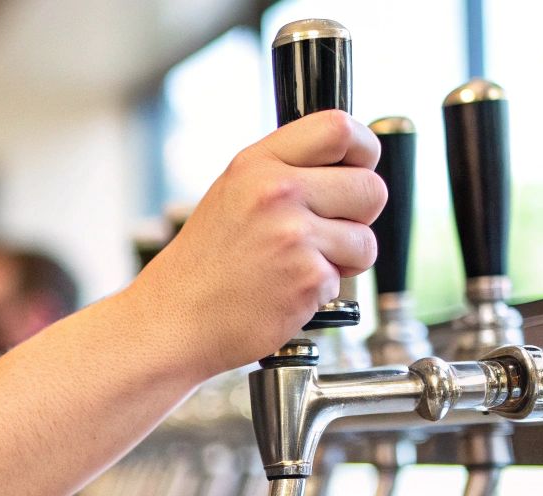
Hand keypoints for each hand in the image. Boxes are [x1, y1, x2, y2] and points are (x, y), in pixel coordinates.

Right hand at [128, 110, 385, 379]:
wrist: (173, 319)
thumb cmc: (203, 264)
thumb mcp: (233, 193)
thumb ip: (285, 172)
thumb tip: (348, 166)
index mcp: (258, 165)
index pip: (339, 129)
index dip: (363, 151)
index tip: (358, 168)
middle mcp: (277, 193)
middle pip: (370, 187)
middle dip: (359, 215)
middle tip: (326, 231)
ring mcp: (293, 236)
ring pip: (365, 240)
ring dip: (344, 259)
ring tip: (299, 265)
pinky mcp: (307, 279)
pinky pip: (344, 279)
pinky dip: (321, 290)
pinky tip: (285, 290)